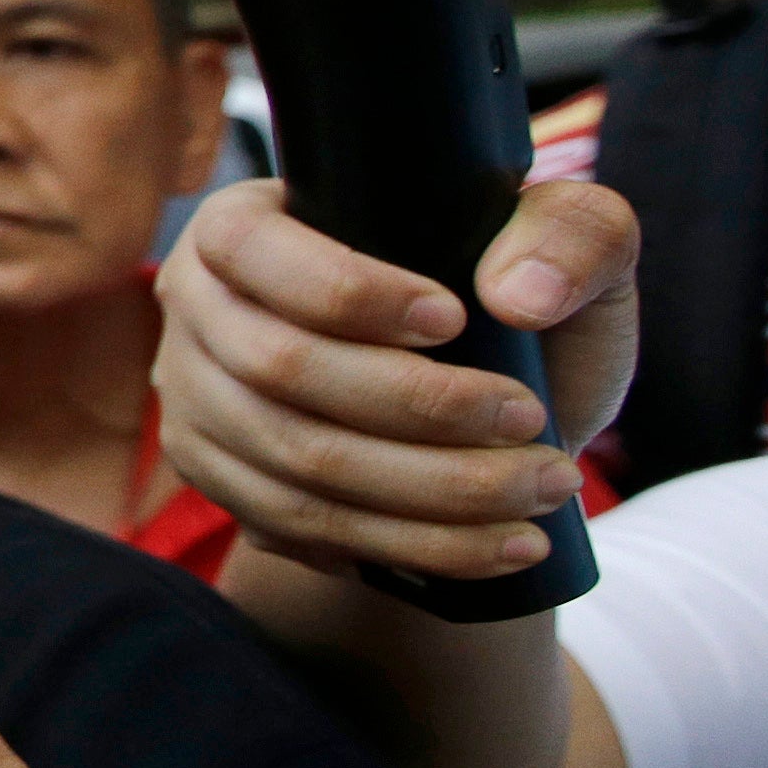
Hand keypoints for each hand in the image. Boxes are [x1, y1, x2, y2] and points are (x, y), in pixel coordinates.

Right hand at [153, 177, 616, 583]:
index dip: (345, 292)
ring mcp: (196, 403)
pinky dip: (412, 543)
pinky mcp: (222, 484)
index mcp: (245, 223)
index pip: (253, 251)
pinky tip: (499, 544)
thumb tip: (517, 296)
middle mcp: (198, 310)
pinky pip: (304, 528)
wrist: (478, 414)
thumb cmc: (515, 307)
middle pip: (280, 367)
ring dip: (432, 488)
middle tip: (529, 418)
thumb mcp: (571, 245)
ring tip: (542, 488)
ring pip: (296, 461)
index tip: (454, 320)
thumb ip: (571, 232)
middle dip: (419, 406)